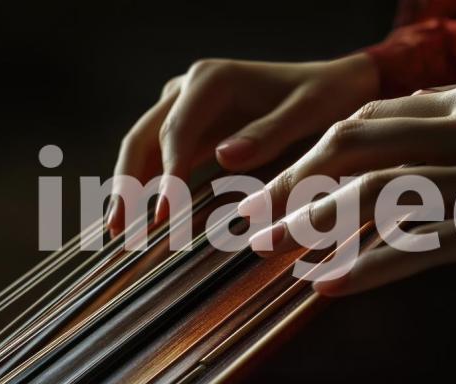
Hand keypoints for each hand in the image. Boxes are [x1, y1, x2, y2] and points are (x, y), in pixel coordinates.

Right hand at [107, 54, 378, 235]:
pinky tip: (143, 212)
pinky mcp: (194, 124)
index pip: (176, 132)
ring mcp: (187, 104)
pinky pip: (162, 153)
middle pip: (143, 136)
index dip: (167, 175)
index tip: (164, 215)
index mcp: (212, 80)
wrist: (334, 83)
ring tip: (120, 230)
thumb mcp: (307, 112)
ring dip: (130, 185)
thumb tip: (223, 157)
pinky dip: (149, 182)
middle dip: (128, 183)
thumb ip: (269, 134)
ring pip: (144, 145)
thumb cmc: (324, 96)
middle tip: (120, 230)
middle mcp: (190, 87)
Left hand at [241, 82, 455, 295]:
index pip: (363, 118)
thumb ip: (449, 130)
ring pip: (377, 192)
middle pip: (352, 146)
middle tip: (248, 220)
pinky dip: (367, 266)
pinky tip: (327, 286)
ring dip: (314, 223)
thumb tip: (392, 143)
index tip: (269, 181)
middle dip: (290, 183)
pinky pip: (418, 246)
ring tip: (271, 254)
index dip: (306, 151)